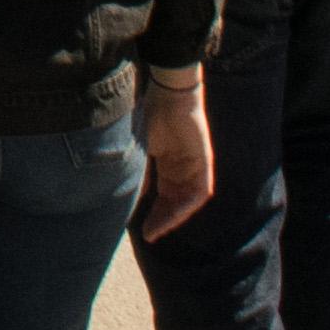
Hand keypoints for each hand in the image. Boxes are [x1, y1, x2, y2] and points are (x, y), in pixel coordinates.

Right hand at [135, 67, 215, 240]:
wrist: (168, 94)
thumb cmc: (148, 115)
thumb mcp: (136, 149)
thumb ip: (135, 173)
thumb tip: (124, 198)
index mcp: (165, 163)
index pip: (160, 195)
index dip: (150, 213)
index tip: (138, 229)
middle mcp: (180, 169)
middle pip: (173, 202)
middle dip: (160, 220)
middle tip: (147, 235)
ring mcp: (194, 167)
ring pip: (185, 201)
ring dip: (172, 218)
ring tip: (157, 230)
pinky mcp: (205, 165)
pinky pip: (199, 194)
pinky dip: (186, 207)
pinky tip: (173, 215)